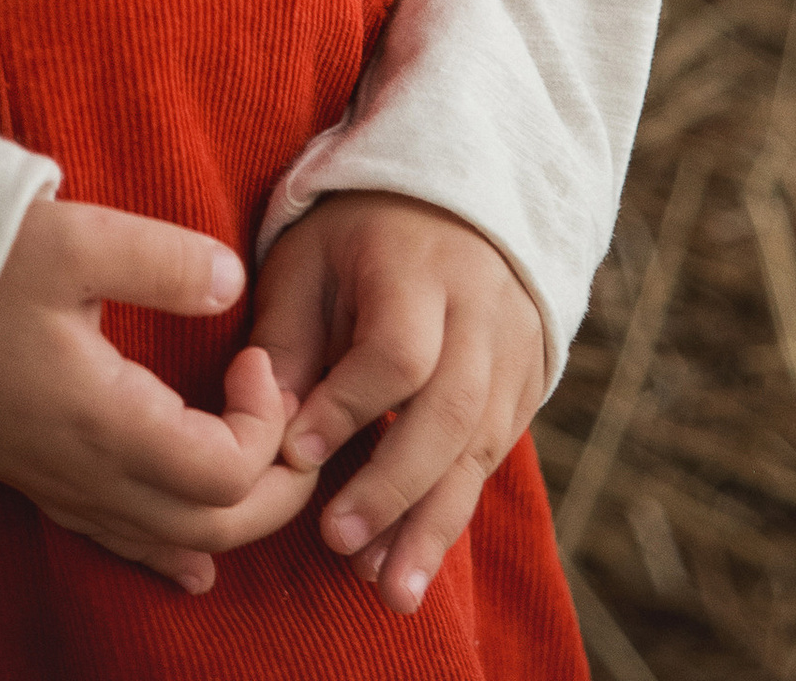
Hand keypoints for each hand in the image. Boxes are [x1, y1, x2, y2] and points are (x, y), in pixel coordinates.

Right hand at [0, 195, 316, 591]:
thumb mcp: (73, 240)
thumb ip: (162, 261)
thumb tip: (233, 283)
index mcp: (106, 423)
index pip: (226, 473)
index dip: (266, 424)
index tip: (252, 356)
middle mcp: (89, 475)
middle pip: (216, 528)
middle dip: (277, 487)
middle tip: (292, 417)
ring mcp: (61, 487)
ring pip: (174, 545)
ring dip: (236, 515)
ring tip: (268, 464)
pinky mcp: (39, 482)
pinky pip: (123, 544)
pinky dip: (175, 552)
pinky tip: (196, 564)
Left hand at [247, 194, 546, 618]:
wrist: (456, 203)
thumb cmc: (359, 237)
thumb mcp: (309, 260)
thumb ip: (288, 339)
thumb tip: (269, 433)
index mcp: (418, 263)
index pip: (397, 350)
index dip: (348, 408)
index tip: (296, 455)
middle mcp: (480, 308)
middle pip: (452, 410)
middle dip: (394, 486)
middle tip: (338, 541)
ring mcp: (514, 350)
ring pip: (481, 448)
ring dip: (431, 525)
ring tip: (389, 591)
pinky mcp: (526, 387)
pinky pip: (492, 461)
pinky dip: (450, 513)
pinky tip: (412, 562)